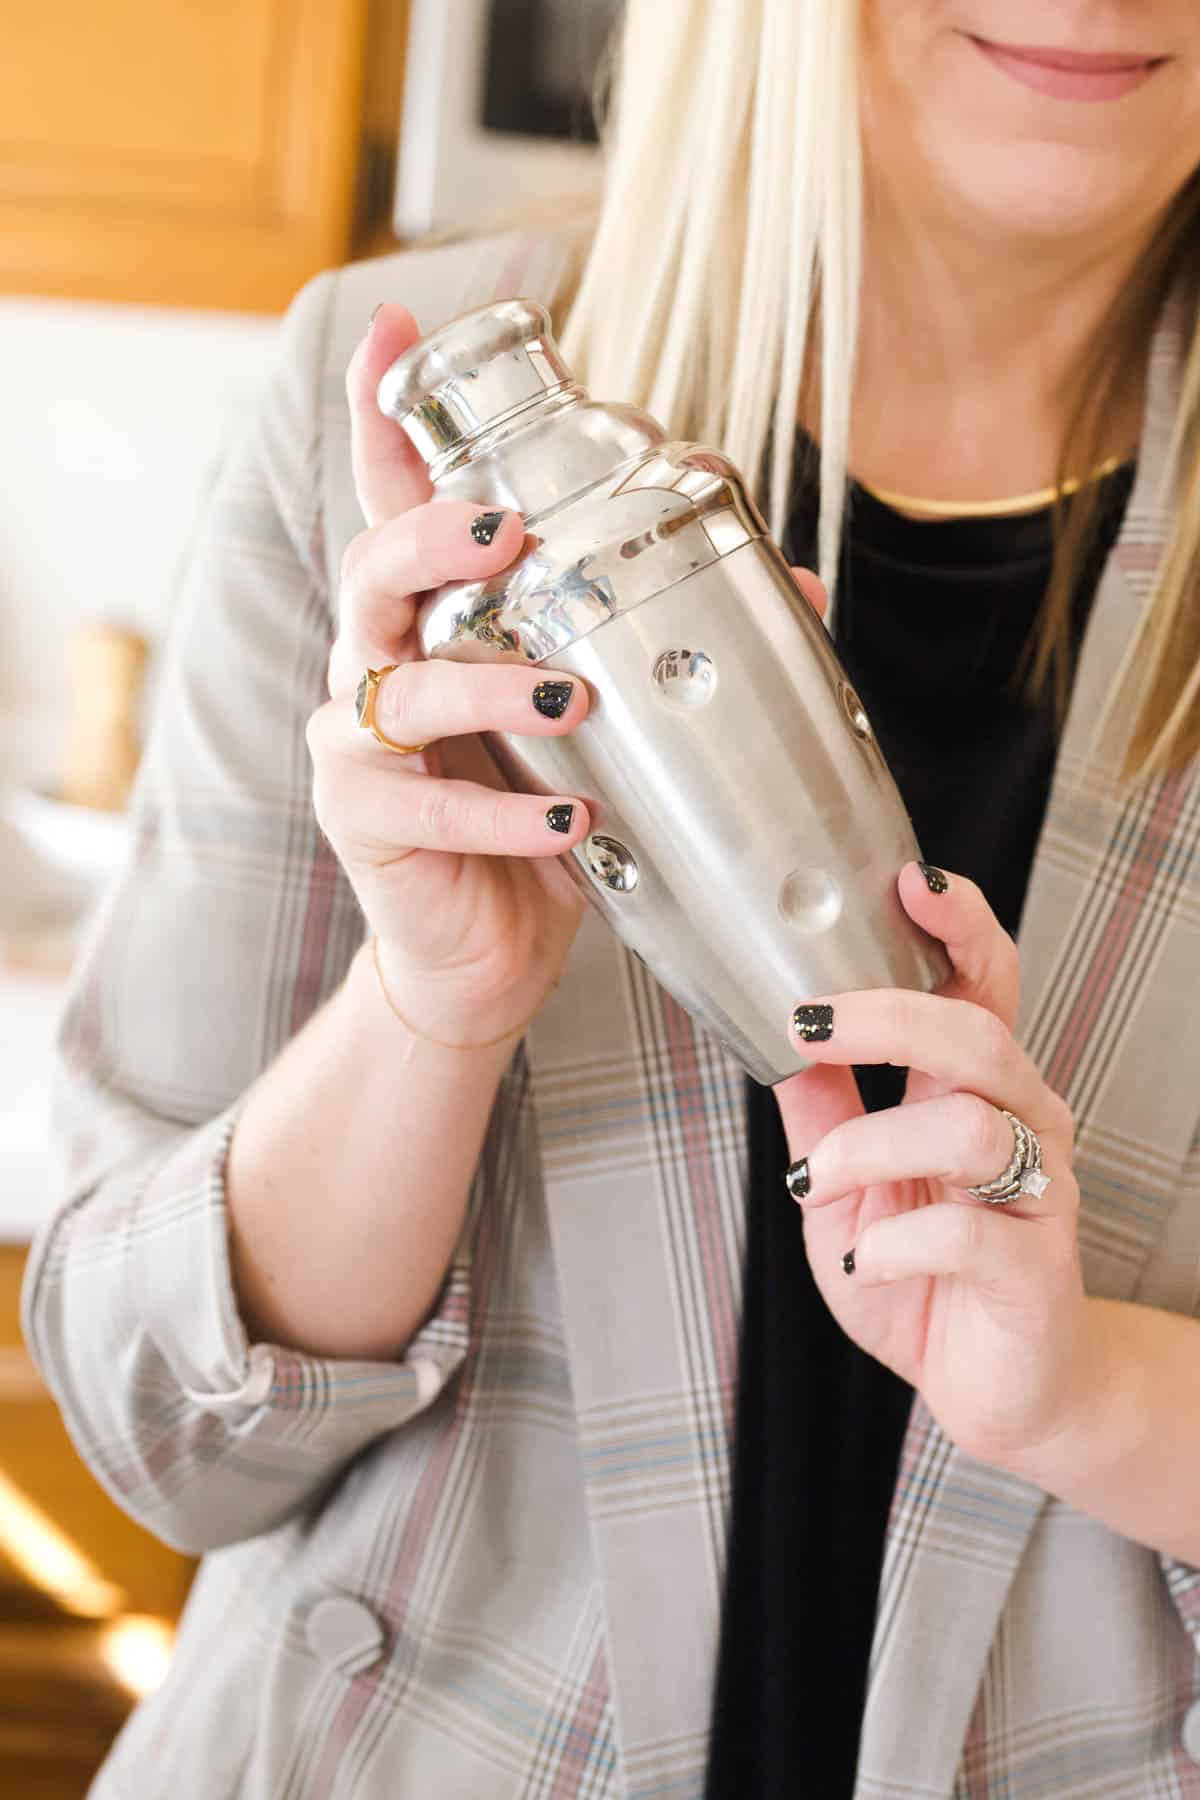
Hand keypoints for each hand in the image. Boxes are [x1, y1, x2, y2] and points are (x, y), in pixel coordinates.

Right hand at [305, 304, 591, 1045]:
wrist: (484, 955)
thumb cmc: (542, 822)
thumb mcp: (605, 726)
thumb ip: (665, 646)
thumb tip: (797, 580)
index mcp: (433, 621)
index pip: (394, 499)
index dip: (385, 413)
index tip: (394, 322)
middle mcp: (379, 663)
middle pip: (372, 565)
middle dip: (432, 535)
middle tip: (504, 532)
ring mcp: (358, 742)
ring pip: (401, 685)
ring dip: (490, 687)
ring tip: (571, 699)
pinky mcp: (363, 822)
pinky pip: (427, 806)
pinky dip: (505, 813)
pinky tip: (572, 823)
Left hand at [771, 577, 1087, 1471]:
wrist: (999, 1392)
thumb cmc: (928, 1283)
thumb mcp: (846, 1192)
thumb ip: (821, 1117)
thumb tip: (774, 1039)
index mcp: (974, 1091)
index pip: (983, 984)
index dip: (958, 926)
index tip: (911, 880)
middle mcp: (1020, 1125)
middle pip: (978, 1032)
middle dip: (889, 1015)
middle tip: (808, 1023)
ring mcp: (1037, 1194)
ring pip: (969, 1125)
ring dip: (870, 1147)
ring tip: (820, 1186)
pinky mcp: (1036, 1268)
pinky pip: (969, 1229)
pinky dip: (895, 1241)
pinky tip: (867, 1261)